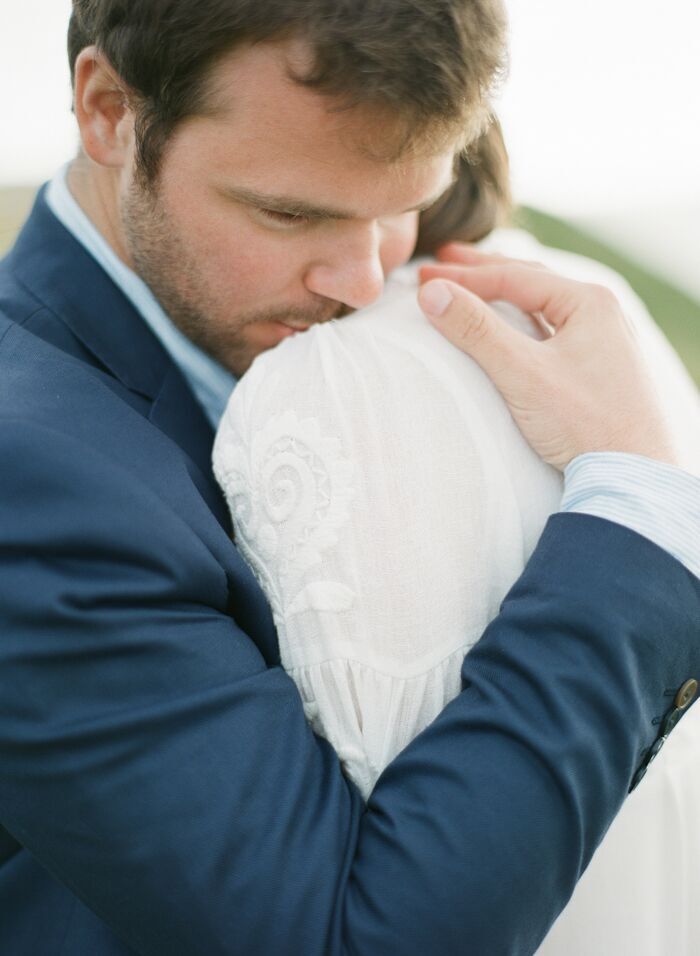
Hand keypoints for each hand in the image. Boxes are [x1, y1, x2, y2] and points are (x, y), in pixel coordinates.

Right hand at [417, 244, 678, 470]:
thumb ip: (476, 330)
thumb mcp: (522, 373)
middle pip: (531, 282)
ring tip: (474, 286)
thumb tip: (432, 293)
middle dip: (484, 272)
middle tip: (443, 263)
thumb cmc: (585, 425)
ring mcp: (604, 341)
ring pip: (543, 306)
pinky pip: (553, 330)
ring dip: (505, 295)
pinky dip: (524, 321)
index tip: (424, 281)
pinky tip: (514, 326)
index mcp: (589, 302)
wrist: (632, 476)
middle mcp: (601, 313)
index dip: (464, 278)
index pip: (514, 277)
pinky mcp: (600, 369)